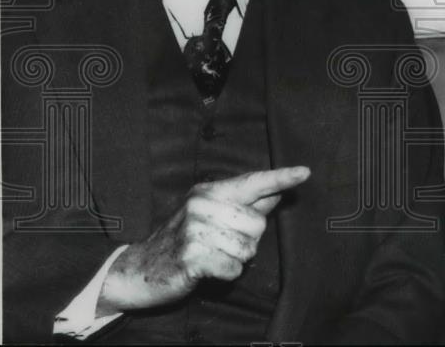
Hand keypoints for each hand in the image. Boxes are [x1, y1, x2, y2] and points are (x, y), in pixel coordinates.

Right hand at [96, 166, 309, 314]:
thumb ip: (245, 204)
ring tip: (212, 255)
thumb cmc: (182, 240)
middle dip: (247, 240)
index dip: (281, 177)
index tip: (305, 172)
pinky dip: (227, 273)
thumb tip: (277, 191)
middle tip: (219, 243)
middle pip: (257, 224)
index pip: (252, 182)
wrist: (139, 269)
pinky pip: (234, 268)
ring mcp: (195, 230)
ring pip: (248, 249)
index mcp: (209, 191)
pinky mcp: (192, 257)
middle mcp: (202, 205)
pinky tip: (208, 269)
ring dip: (235, 259)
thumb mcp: (210, 214)